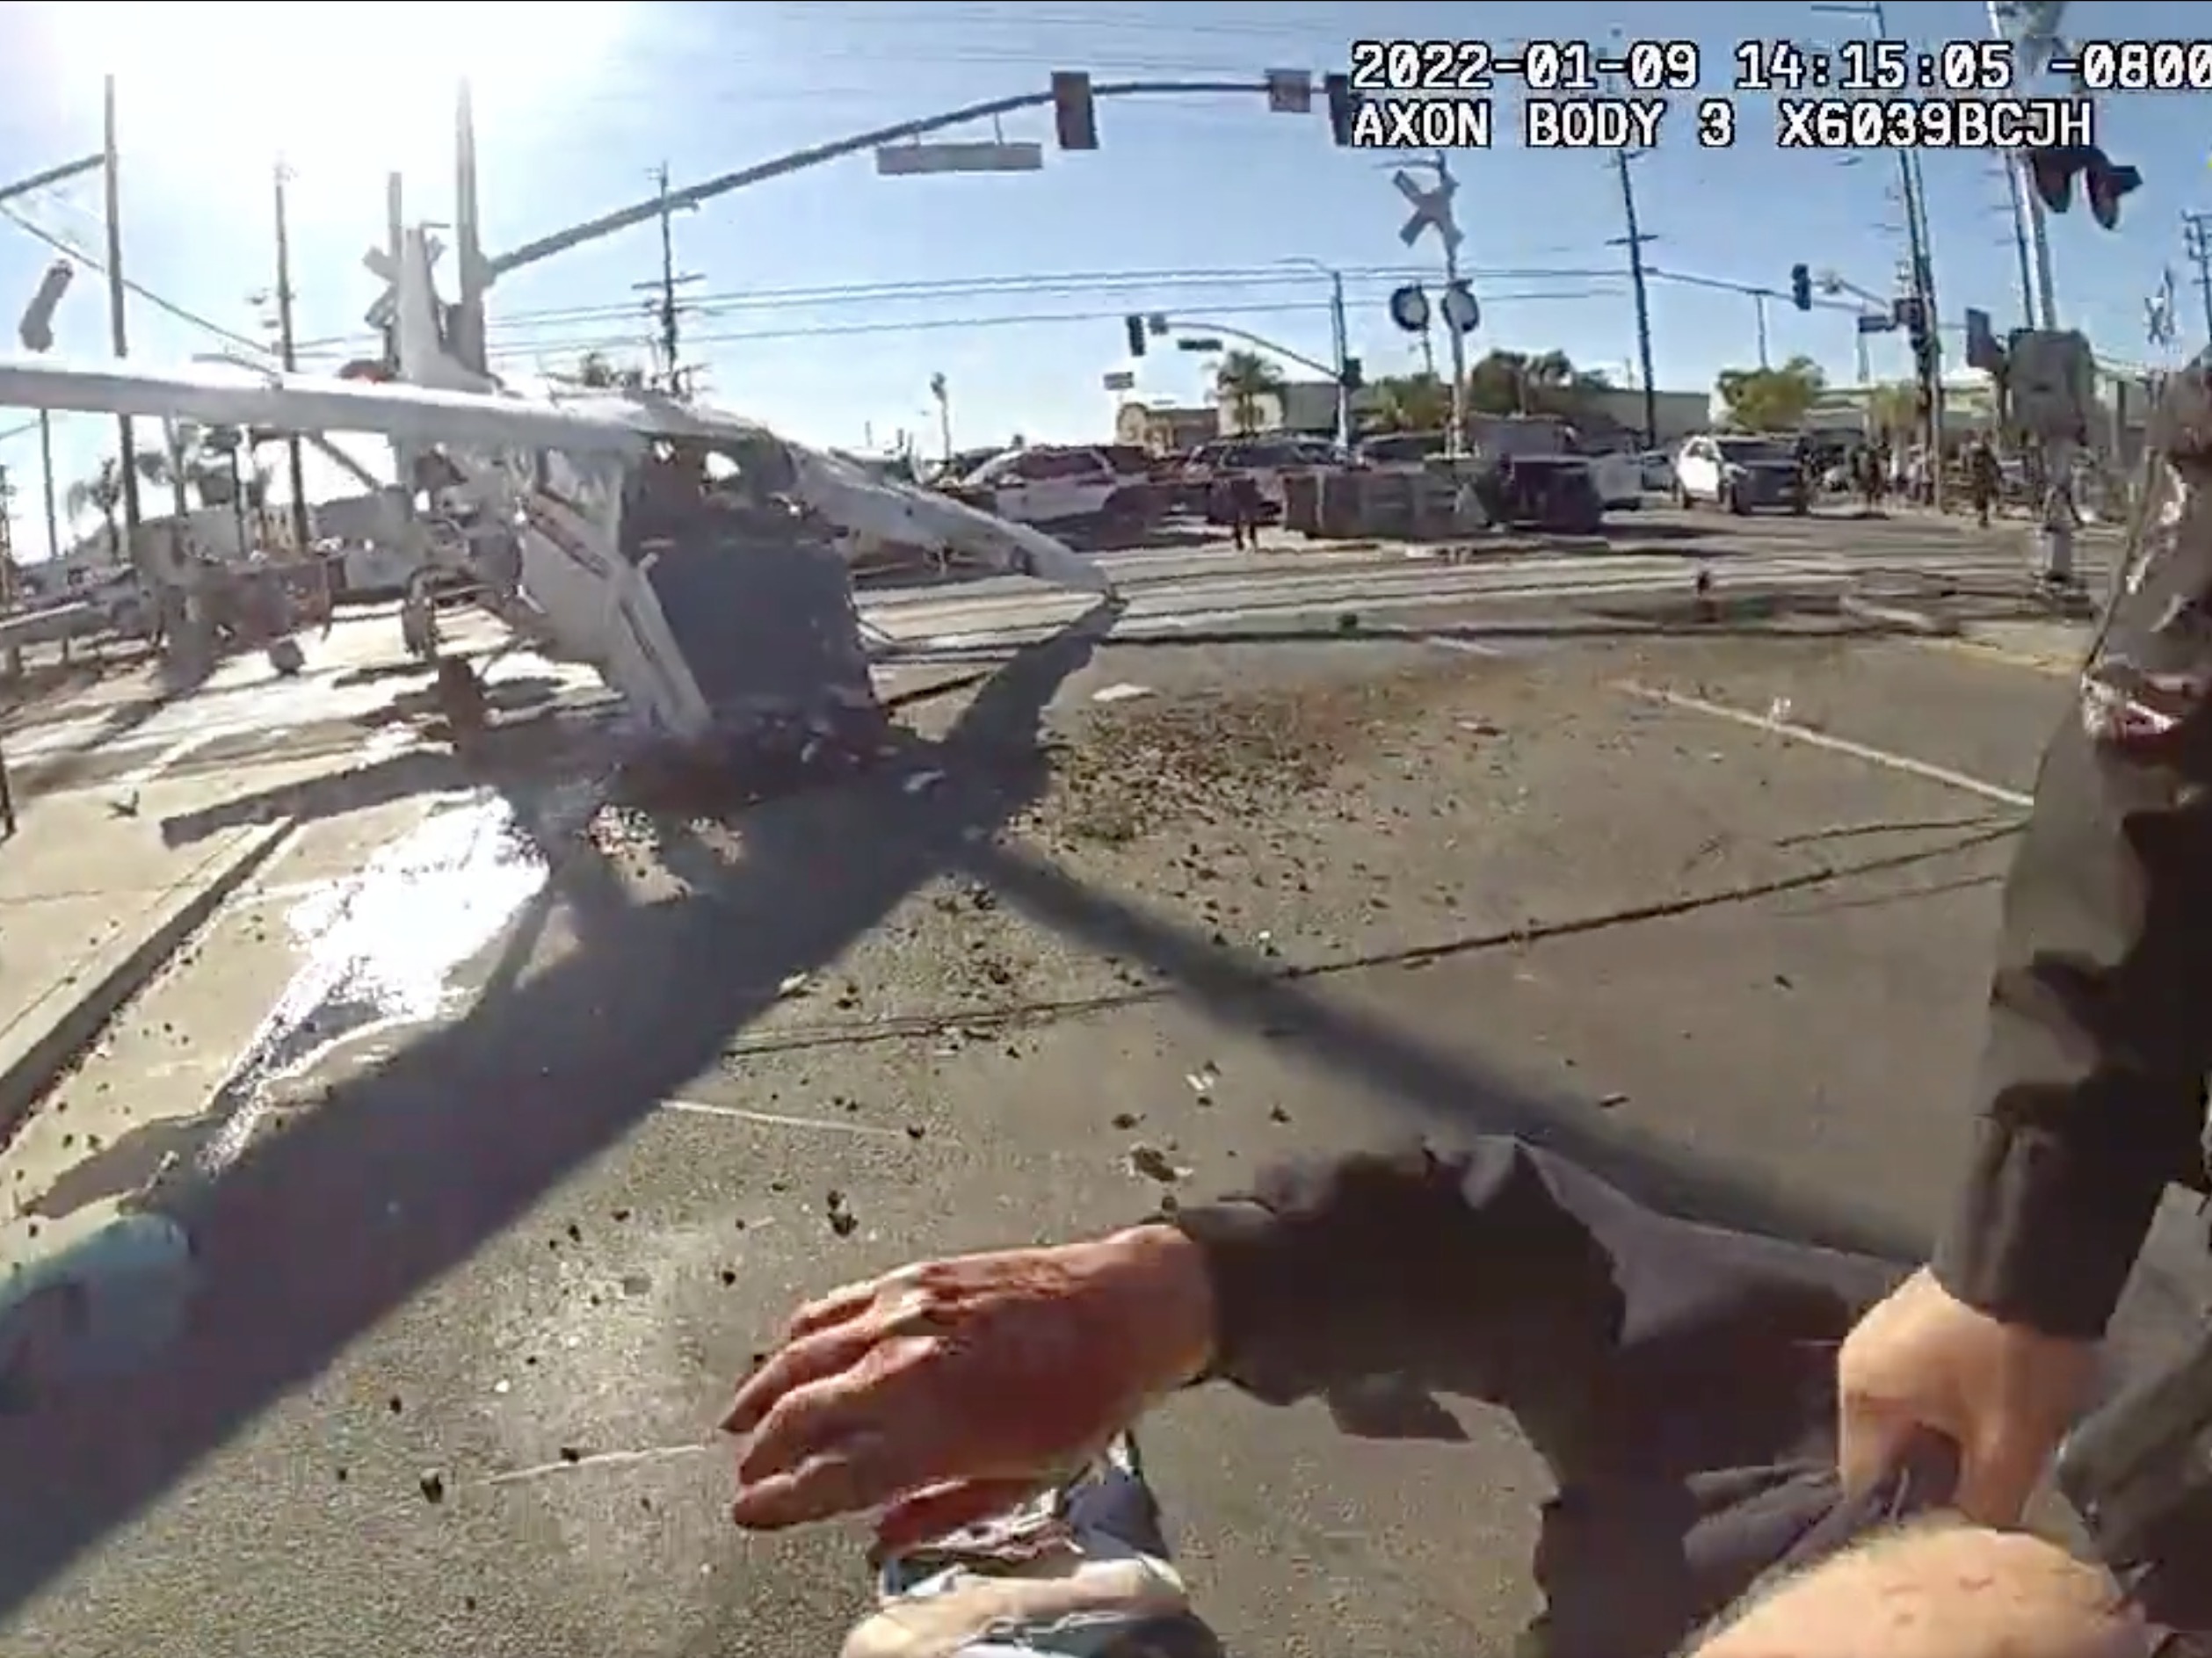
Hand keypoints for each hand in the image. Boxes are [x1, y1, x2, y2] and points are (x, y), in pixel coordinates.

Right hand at [723, 1224, 1214, 1550]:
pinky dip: (796, 1337)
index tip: (748, 1515)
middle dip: (762, 1455)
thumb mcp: (1026, 1478)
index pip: (828, 1477)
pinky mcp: (912, 1277)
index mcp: (935, 1432)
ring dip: (761, 1394)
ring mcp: (904, 1314)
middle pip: (801, 1417)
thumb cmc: (1087, 1400)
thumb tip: (879, 1541)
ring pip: (801, 1356)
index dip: (780, 1501)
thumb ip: (943, 1511)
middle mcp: (907, 1368)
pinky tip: (783, 1356)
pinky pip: (833, 1307)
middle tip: (745, 1479)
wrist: (1124, 1307)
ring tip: (737, 1423)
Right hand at [1837, 1267, 2097, 1524]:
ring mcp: (1881, 1334)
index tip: (1950, 1540)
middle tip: (1982, 1501)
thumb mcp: (2007, 1443)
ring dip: (1946, 1440)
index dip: (1907, 1519)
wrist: (2036, 1254)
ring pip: (1909, 1415)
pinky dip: (1950, 1406)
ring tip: (1993, 1459)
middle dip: (1931, 1477)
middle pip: (1887, 1447)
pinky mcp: (1913, 1317)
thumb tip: (1970, 1539)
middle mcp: (1855, 1363)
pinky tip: (1990, 1412)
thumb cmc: (2007, 1357)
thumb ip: (1984, 1503)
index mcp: (1859, 1395)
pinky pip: (1922, 1383)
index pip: (1864, 1483)